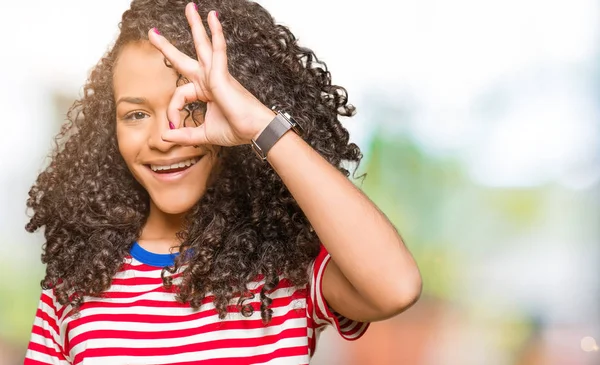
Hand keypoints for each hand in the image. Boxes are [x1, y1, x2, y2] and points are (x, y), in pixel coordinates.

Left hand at [148, 3, 272, 146]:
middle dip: (168, 46)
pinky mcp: (222, 75)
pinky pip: (218, 50)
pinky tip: (213, 18)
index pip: (179, 95)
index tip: (172, 126)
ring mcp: (216, 75)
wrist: (255, 131)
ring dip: (196, 26)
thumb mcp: (203, 135)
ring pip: (202, 46)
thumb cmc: (236, 130)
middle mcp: (209, 80)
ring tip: (190, 8)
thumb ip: (185, 135)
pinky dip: (216, 34)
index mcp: (205, 92)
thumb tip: (165, 136)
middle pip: (186, 58)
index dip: (172, 111)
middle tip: (153, 33)